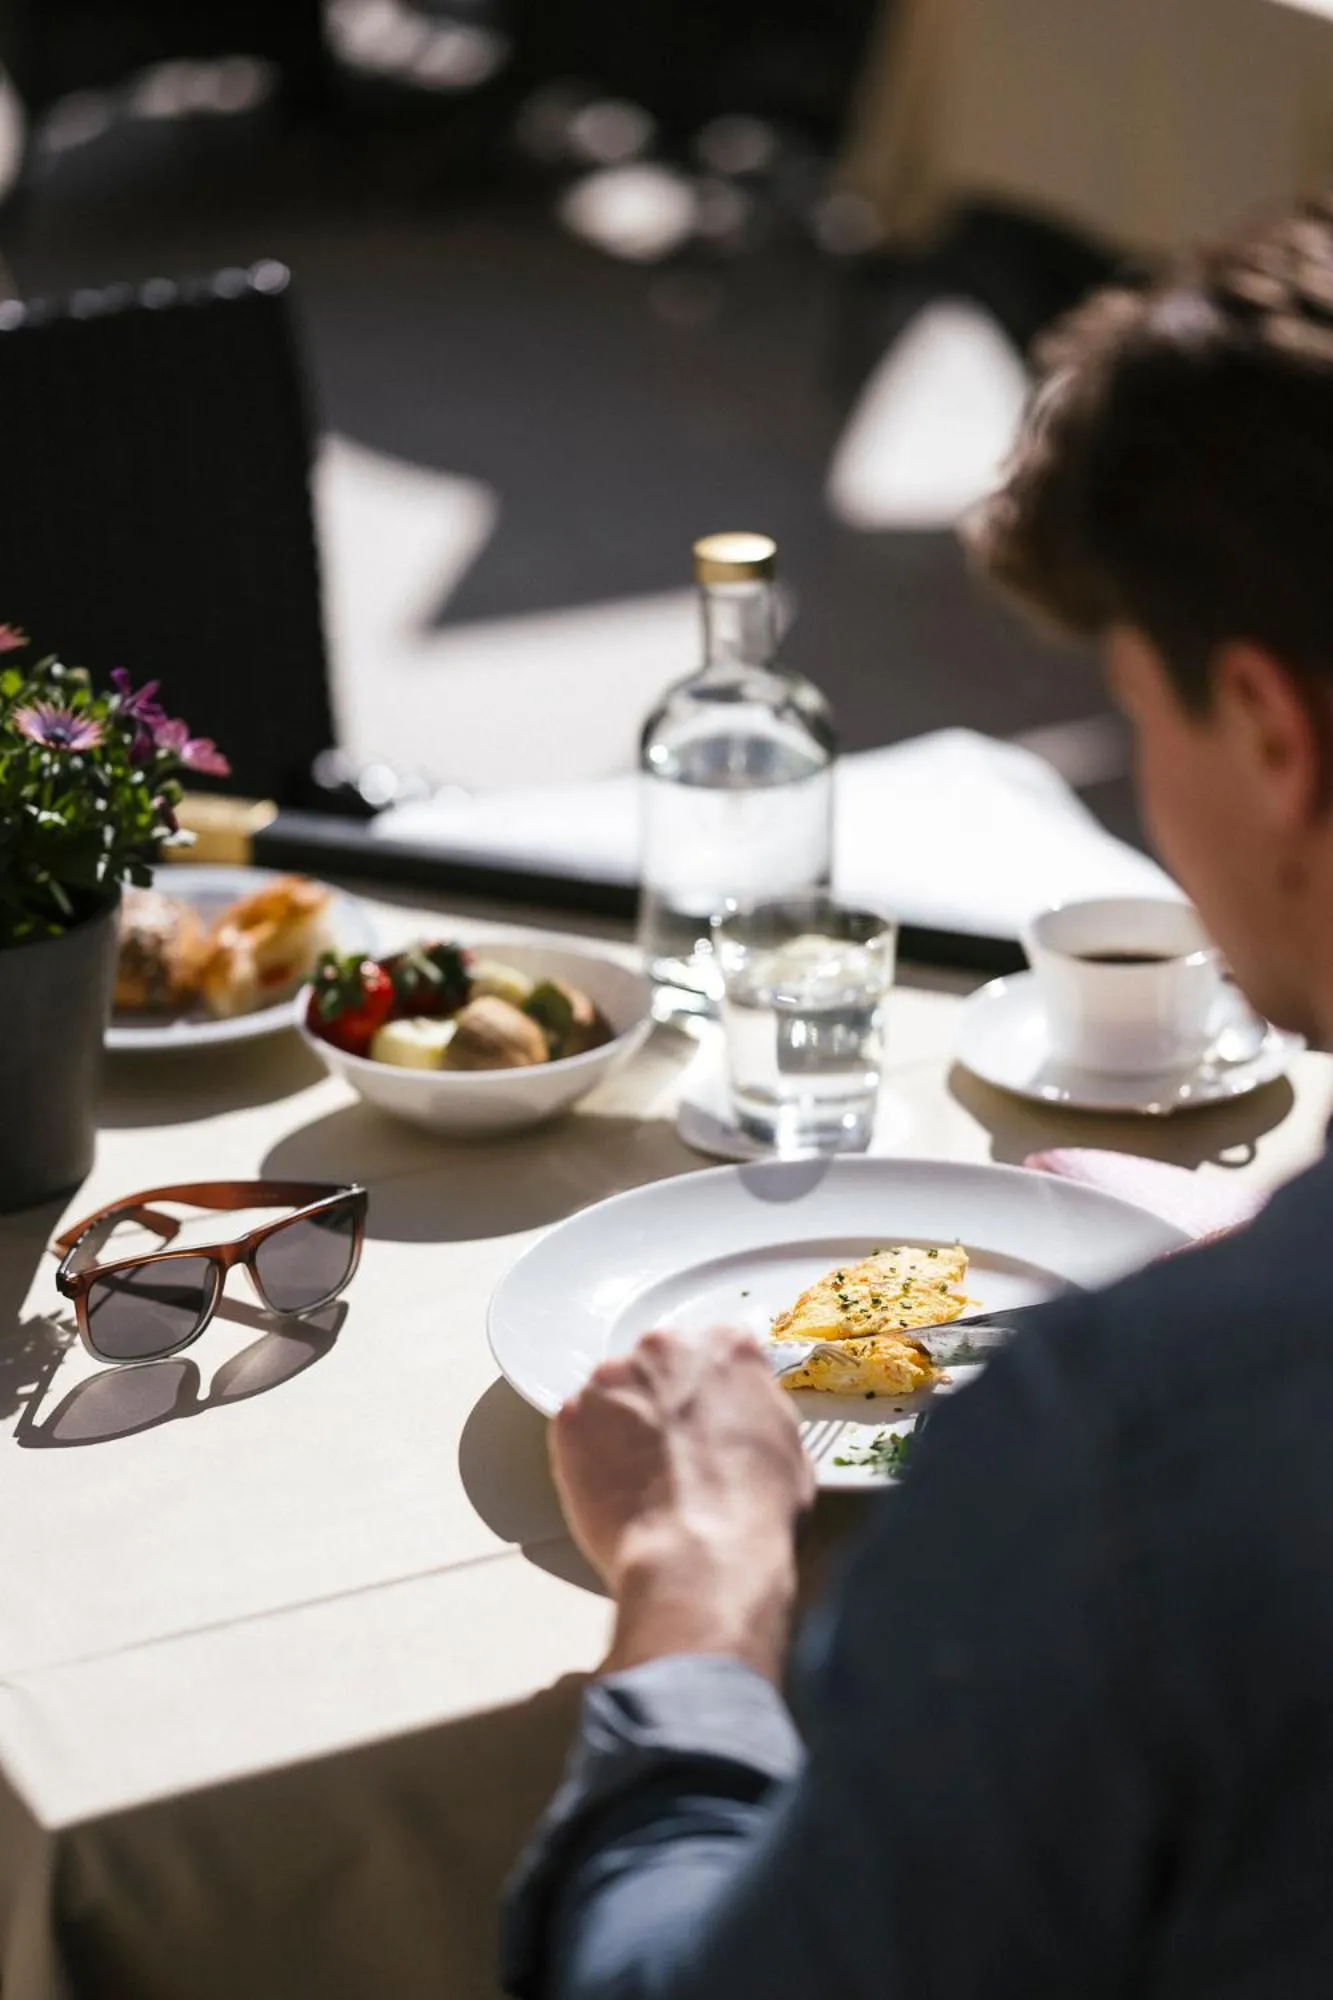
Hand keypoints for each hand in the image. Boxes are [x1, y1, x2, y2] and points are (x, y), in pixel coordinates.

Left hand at [550, 1327, 813, 1680]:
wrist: (697, 1557)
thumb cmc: (753, 1513)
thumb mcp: (788, 1450)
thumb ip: (757, 1413)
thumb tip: (741, 1420)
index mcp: (727, 1347)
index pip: (716, 1354)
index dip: (712, 1395)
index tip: (708, 1422)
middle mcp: (665, 1349)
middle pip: (659, 1367)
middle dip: (663, 1403)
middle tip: (673, 1454)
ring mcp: (611, 1380)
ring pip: (614, 1396)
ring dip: (623, 1427)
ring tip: (641, 1481)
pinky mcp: (570, 1418)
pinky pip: (578, 1430)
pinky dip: (589, 1457)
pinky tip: (614, 1492)